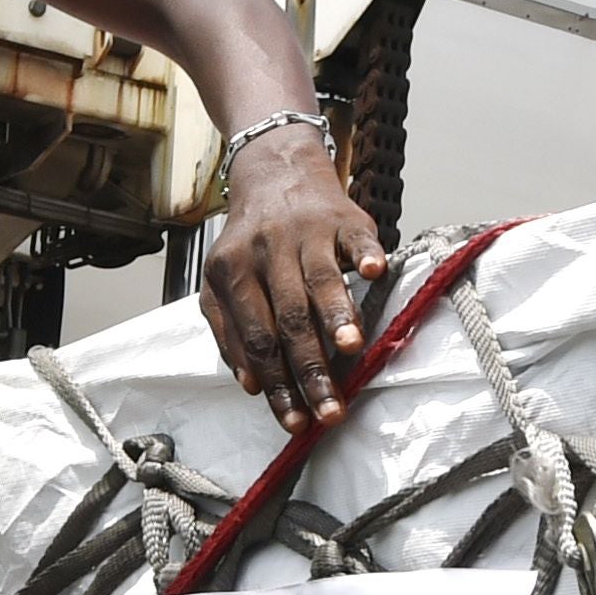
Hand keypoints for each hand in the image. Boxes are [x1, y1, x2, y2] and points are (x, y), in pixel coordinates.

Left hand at [202, 127, 388, 427]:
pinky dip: (365, 254)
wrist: (275, 172)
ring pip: (320, 280)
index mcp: (233, 272)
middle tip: (330, 410)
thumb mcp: (222, 282)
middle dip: (311, 369)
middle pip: (289, 319)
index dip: (276, 384)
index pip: (257, 339)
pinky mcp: (343, 218)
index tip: (294, 422)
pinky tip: (374, 272)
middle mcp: (267, 252)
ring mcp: (306, 232)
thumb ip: (229, 333)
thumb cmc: (251, 243)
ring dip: (336, 315)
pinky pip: (356, 237)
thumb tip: (250, 386)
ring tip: (351, 349)